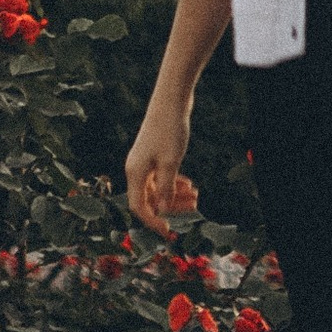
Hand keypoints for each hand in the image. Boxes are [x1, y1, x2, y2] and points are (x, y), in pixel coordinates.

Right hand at [125, 99, 198, 236]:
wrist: (171, 100)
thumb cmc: (169, 130)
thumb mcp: (170, 163)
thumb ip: (165, 189)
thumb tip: (161, 210)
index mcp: (135, 173)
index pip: (139, 207)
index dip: (152, 221)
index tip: (169, 231)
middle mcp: (136, 169)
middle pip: (149, 198)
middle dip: (171, 206)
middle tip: (194, 207)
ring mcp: (144, 161)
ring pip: (157, 188)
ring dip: (175, 195)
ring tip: (196, 196)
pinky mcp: (154, 154)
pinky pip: (161, 177)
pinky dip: (174, 183)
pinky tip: (189, 185)